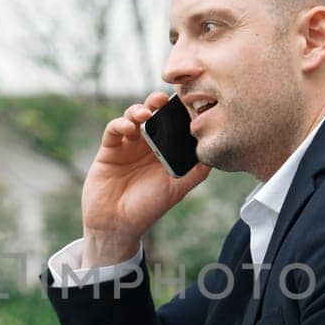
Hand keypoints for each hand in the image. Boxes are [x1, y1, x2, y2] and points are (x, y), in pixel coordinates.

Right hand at [80, 91, 212, 267]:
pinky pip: (114, 129)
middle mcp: (147, 145)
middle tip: (163, 99)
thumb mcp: (176, 190)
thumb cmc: (148, 209)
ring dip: (139, 109)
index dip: (178, 111)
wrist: (117, 225)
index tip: (185, 102)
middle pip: (153, 114)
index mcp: (165, 151)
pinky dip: (121, 124)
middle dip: (157, 102)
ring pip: (133, 116)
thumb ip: (195, 172)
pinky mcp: (109, 148)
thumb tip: (215, 154)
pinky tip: (129, 128)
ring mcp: (127, 145)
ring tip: (145, 113)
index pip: (173, 123)